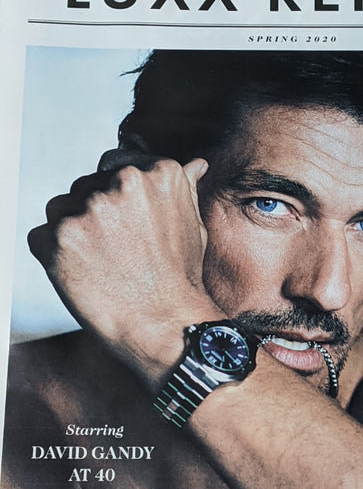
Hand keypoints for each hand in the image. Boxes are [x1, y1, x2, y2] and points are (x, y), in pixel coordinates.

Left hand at [28, 151, 222, 383]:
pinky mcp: (58, 237)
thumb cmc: (180, 278)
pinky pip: (41, 237)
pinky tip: (83, 275)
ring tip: (101, 265)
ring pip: (61, 209)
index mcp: (157, 172)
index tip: (129, 229)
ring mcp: (88, 209)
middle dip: (94, 216)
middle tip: (117, 252)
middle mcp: (122, 182)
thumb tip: (196, 164)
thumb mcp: (193, 224)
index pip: (116, 170)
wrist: (164, 325)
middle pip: (86, 187)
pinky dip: (54, 256)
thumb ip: (184, 188)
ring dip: (73, 233)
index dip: (119, 203)